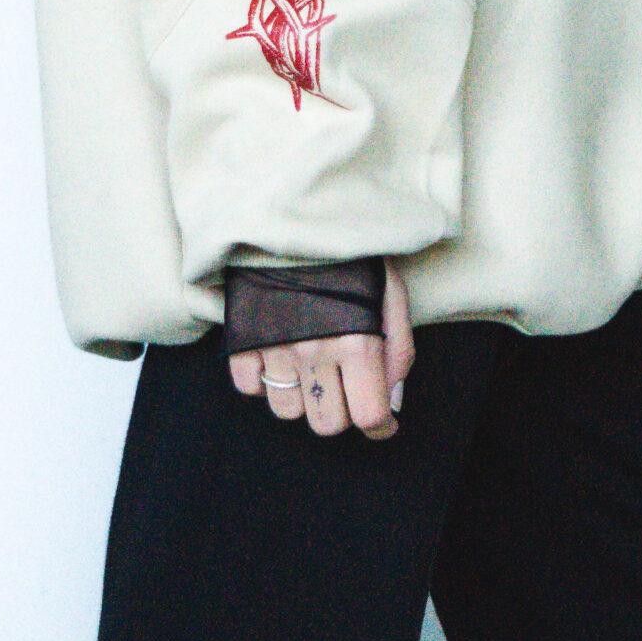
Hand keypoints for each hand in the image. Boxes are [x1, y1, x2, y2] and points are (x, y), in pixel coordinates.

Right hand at [227, 259, 415, 439]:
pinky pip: (250, 388)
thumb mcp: (391, 293)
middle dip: (341, 412)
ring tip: (310, 367)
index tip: (381, 422)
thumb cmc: (349, 255)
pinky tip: (279, 357)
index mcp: (356, 341)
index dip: (379, 425)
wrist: (297, 215)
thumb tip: (392, 397)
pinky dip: (263, 381)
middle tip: (345, 387)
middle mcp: (314, 351)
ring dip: (302, 399)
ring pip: (287, 412)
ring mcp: (274, 347)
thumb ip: (399, 349)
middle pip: (326, 423)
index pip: (368, 415)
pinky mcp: (242, 338)